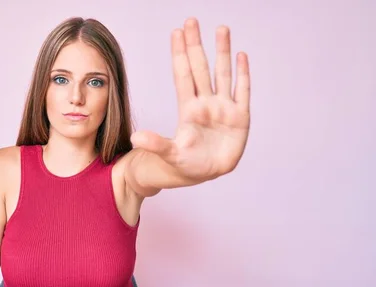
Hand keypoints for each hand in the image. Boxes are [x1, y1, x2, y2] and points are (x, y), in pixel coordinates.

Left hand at [131, 17, 250, 180]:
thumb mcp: (169, 154)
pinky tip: (242, 55)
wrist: (204, 174)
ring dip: (222, 52)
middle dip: (196, 45)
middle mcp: (206, 103)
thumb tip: (135, 137)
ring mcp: (223, 108)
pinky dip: (243, 74)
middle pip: (200, 68)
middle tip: (191, 20)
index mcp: (188, 109)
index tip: (176, 33)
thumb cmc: (184, 164)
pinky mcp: (240, 117)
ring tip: (221, 28)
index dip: (180, 54)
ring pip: (223, 73)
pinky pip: (242, 91)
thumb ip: (155, 144)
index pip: (183, 75)